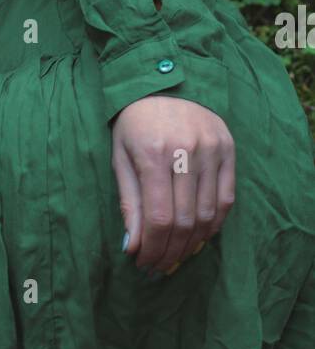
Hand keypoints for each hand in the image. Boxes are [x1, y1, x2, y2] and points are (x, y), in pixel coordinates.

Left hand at [112, 96, 234, 272]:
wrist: (164, 82)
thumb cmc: (134, 124)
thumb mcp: (120, 158)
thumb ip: (128, 202)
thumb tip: (132, 247)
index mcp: (154, 153)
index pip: (159, 217)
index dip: (152, 248)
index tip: (143, 263)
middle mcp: (187, 152)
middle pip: (185, 220)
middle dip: (170, 251)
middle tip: (158, 266)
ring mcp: (212, 150)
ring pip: (208, 214)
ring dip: (192, 244)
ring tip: (175, 256)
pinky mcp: (229, 149)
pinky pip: (226, 199)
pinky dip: (213, 224)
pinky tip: (197, 237)